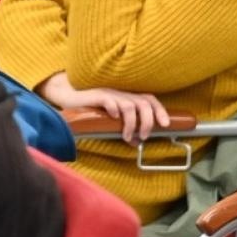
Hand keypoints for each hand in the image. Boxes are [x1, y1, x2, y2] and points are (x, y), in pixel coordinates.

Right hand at [40, 72, 169, 142]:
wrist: (71, 97)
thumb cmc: (93, 109)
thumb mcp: (113, 120)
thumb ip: (125, 129)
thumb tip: (137, 143)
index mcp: (128, 97)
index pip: (150, 99)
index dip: (160, 110)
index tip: (166, 124)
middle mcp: (122, 94)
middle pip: (143, 103)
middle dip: (147, 121)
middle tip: (144, 136)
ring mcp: (110, 94)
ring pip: (129, 106)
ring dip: (131, 123)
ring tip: (127, 136)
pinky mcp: (97, 96)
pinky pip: (109, 101)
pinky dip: (114, 109)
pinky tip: (113, 118)